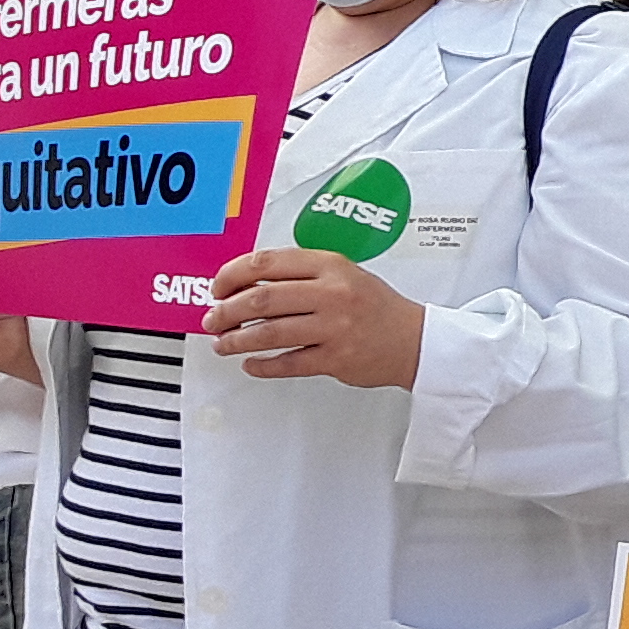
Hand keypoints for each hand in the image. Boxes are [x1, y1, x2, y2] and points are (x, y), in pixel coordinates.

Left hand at [203, 247, 425, 388]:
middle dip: (226, 311)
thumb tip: (246, 287)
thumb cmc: (375, 307)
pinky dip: (262, 366)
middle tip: (214, 319)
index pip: (266, 263)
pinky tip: (251, 363)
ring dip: (236, 340)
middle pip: (260, 299)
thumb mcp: (343, 275)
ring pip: (268, 334)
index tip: (218, 287)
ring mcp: (334, 328)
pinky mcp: (335, 359)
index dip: (231, 275)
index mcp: (330, 266)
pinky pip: (286, 364)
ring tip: (223, 343)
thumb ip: (301, 275)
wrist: (414, 340)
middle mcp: (332, 293)